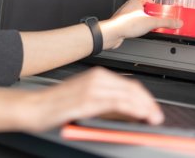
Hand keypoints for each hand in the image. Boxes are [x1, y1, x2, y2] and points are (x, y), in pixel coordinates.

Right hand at [21, 67, 163, 131]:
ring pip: (128, 95)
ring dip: (145, 108)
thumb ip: (107, 104)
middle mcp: (97, 78)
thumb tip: (130, 113)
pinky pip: (117, 103)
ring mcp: (93, 88)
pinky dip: (132, 109)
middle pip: (133, 89)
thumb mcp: (87, 100)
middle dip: (149, 103)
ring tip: (153, 118)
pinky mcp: (89, 99)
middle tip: (157, 116)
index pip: (130, 85)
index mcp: (97, 75)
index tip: (153, 109)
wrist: (36, 106)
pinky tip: (140, 116)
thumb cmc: (58, 105)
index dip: (145, 98)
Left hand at [100, 0, 181, 48]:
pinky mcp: (123, 23)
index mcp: (136, 1)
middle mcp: (130, 6)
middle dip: (152, 16)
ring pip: (139, 17)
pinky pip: (134, 24)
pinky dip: (139, 27)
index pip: (150, 1)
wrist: (112, 33)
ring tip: (150, 27)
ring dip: (145, 22)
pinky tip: (141, 32)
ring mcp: (126, 15)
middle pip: (146, 10)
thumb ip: (166, 22)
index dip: (157, 7)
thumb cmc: (126, 23)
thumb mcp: (151, 22)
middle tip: (159, 21)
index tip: (163, 12)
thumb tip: (177, 22)